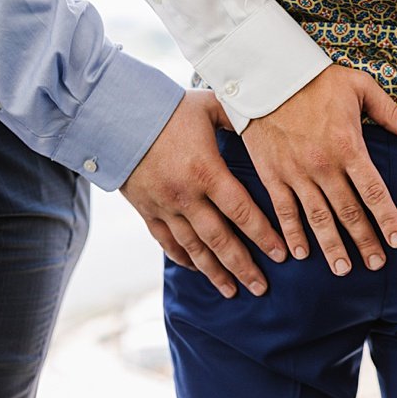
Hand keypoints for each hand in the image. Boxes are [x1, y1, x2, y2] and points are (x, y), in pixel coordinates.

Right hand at [120, 90, 287, 299]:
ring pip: (194, 249)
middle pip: (220, 240)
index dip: (263, 236)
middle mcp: (186, 196)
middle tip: (262, 288)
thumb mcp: (209, 106)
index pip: (241, 211)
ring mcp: (164, 207)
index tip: (281, 255)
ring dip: (215, 272)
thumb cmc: (168, 108)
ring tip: (233, 291)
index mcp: (206, 171)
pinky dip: (184, 259)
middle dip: (243, 266)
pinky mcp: (147, 210)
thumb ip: (238, 118)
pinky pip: (167, 242)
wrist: (116, 117)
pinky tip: (197, 270)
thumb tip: (265, 119)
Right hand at [242, 64, 396, 275]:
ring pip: (318, 218)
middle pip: (349, 212)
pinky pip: (284, 211)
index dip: (387, 219)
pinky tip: (300, 254)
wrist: (267, 75)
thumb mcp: (360, 86)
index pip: (374, 192)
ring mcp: (296, 173)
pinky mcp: (271, 174)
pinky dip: (292, 234)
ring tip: (344, 269)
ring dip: (332, 247)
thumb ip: (390, 112)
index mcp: (349, 146)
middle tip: (376, 265)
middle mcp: (324, 166)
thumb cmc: (317, 79)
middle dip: (364, 241)